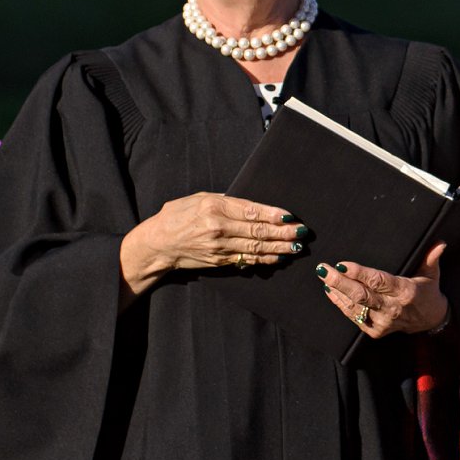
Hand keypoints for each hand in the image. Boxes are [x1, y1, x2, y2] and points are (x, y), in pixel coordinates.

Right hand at [120, 193, 301, 295]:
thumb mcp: (199, 198)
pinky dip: (265, 259)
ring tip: (297, 245)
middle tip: (302, 232)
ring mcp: (220, 247)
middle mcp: (219, 228)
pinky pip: (247, 260)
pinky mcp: (219, 261)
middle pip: (258, 232)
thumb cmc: (177, 216)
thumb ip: (226, 201)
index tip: (290, 216)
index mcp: (214, 208)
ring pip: (256, 248)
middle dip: (283, 232)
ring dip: (280, 247)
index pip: (252, 211)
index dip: (274, 215)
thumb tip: (252, 205)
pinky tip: (279, 257)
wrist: (158, 244)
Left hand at [319, 243, 448, 338]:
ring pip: (354, 307)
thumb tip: (439, 243)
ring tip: (324, 277)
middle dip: (339, 282)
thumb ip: (431, 258)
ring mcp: (382, 322)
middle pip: (361, 295)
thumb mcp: (432, 275)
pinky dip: (340, 304)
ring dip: (336, 292)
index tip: (342, 264)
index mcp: (405, 292)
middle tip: (324, 269)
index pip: (378, 281)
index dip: (359, 273)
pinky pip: (354, 317)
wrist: (430, 321)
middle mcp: (392, 308)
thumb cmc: (428, 292)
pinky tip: (331, 292)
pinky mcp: (375, 331)